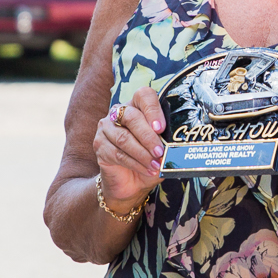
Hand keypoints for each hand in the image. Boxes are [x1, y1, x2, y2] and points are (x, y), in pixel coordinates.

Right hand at [94, 86, 164, 212]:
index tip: (161, 128)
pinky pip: (117, 153)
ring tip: (156, 165)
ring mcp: (106, 128)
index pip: (143, 96)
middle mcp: (119, 112)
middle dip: (148, 136)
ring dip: (142, 153)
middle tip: (160, 151)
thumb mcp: (162, 148)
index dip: (152, 109)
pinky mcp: (99, 145)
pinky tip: (147, 169)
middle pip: (132, 117)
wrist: (130, 182)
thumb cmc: (149, 159)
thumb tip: (178, 144)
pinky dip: (135, 163)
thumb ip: (167, 142)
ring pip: (124, 138)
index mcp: (137, 105)